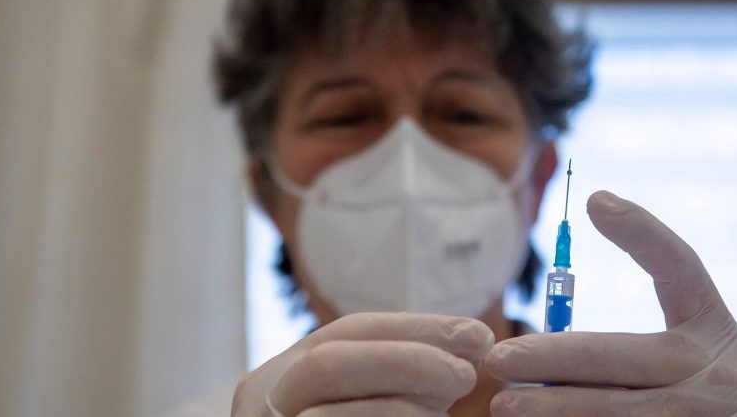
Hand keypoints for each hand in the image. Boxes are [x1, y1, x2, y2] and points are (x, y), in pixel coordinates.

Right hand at [231, 312, 494, 416]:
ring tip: (447, 416)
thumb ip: (401, 380)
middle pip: (329, 364)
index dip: (417, 329)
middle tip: (468, 375)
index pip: (348, 332)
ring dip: (401, 409)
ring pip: (327, 416)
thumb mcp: (364, 408)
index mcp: (277, 379)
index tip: (479, 334)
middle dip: (408, 360)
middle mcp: (258, 409)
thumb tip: (474, 342)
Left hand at [483, 191, 736, 415]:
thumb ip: (624, 354)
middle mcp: (731, 373)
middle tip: (499, 358)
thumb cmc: (690, 412)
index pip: (683, 271)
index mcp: (717, 335)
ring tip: (506, 404)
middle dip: (555, 357)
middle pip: (629, 352)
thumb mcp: (680, 372)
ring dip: (556, 408)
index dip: (643, 233)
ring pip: (622, 410)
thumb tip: (538, 342)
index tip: (595, 201)